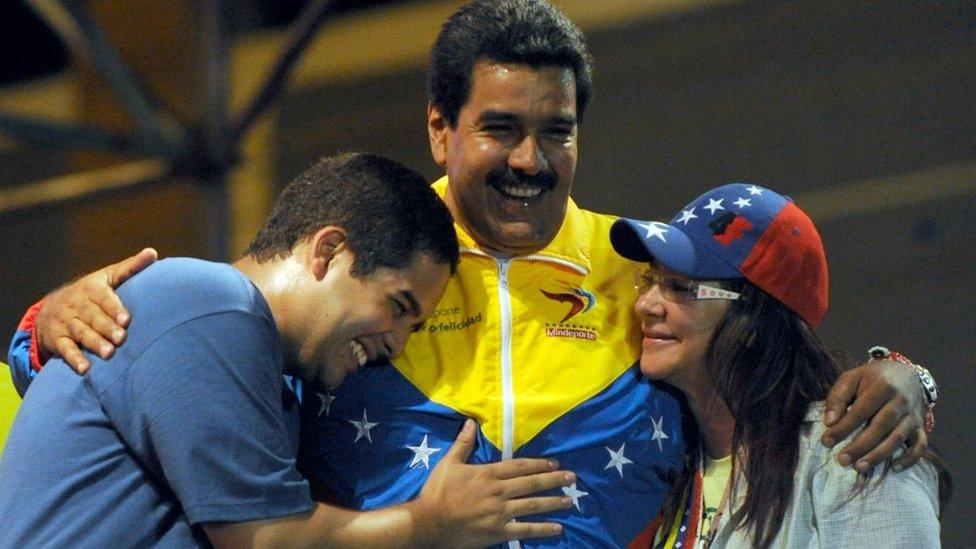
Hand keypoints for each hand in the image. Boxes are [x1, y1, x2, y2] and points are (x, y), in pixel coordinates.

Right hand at [36, 248, 157, 373]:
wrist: (51, 308)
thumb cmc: (90, 293)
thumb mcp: (107, 276)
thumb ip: (130, 267)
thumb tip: (153, 252)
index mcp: (90, 288)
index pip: (102, 298)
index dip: (114, 308)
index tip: (126, 319)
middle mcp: (76, 304)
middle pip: (92, 317)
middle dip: (106, 328)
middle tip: (121, 338)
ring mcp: (65, 322)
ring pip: (80, 333)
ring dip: (93, 343)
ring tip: (109, 353)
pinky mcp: (57, 339)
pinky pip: (64, 349)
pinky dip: (74, 359)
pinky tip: (85, 369)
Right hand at [410, 419, 573, 546]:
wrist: (429, 522)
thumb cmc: (438, 492)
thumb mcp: (449, 463)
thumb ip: (463, 443)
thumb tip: (471, 421)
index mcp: (489, 474)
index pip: (520, 466)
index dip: (539, 464)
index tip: (555, 463)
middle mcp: (499, 492)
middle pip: (532, 484)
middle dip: (554, 480)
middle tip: (572, 478)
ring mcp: (501, 513)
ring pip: (533, 505)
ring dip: (553, 502)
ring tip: (569, 500)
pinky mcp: (499, 531)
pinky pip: (525, 530)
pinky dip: (542, 529)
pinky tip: (557, 528)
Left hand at [821, 360, 925, 472]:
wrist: (905, 374)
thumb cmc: (872, 378)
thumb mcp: (851, 378)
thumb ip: (838, 397)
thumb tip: (829, 422)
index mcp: (882, 386)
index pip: (861, 411)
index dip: (843, 428)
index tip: (826, 441)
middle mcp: (901, 401)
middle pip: (880, 427)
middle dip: (860, 446)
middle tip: (842, 460)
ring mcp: (913, 416)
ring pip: (898, 438)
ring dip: (879, 455)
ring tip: (859, 467)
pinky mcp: (920, 427)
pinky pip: (920, 446)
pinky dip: (909, 459)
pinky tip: (893, 468)